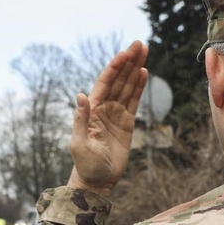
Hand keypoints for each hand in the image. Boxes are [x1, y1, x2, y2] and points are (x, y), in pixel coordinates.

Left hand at [67, 41, 148, 195]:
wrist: (96, 181)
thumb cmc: (85, 164)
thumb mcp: (79, 144)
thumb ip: (80, 120)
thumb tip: (81, 95)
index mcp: (92, 110)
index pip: (105, 83)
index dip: (115, 67)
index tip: (125, 53)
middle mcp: (103, 108)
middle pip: (118, 80)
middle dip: (128, 61)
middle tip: (139, 43)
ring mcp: (115, 114)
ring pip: (127, 87)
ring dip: (135, 69)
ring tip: (144, 51)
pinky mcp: (127, 124)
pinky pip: (134, 101)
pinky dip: (139, 87)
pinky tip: (143, 73)